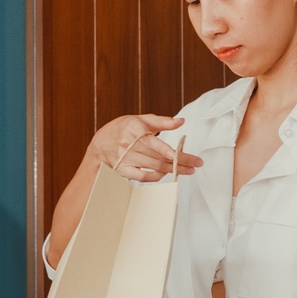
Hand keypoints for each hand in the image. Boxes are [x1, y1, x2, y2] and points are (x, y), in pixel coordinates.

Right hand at [87, 115, 204, 181]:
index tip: (178, 155)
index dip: (165, 150)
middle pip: (158, 157)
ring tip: (188, 170)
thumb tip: (180, 121)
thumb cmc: (122, 129)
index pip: (152, 142)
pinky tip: (166, 173)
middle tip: (196, 163)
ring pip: (154, 167)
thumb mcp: (140, 119)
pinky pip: (143, 177)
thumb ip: (161, 121)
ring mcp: (126, 160)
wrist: (100, 144)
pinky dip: (156, 176)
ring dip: (173, 170)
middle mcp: (129, 145)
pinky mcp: (124, 170)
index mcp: (134, 129)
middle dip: (180, 162)